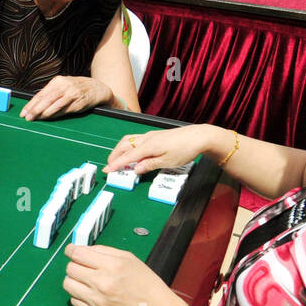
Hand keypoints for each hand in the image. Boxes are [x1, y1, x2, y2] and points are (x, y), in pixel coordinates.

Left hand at [20, 75, 111, 120]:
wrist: (97, 88)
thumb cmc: (76, 88)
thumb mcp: (63, 86)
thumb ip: (51, 94)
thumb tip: (35, 106)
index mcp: (58, 81)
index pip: (41, 94)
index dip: (31, 104)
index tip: (23, 112)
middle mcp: (64, 86)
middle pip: (46, 99)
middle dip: (35, 109)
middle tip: (27, 117)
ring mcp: (72, 93)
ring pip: (55, 104)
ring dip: (44, 113)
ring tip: (36, 119)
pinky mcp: (79, 102)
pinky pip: (65, 110)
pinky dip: (56, 114)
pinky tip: (49, 117)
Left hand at [63, 244, 184, 305]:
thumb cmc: (144, 281)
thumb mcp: (128, 258)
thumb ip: (102, 251)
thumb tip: (81, 249)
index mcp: (111, 266)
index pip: (77, 254)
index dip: (71, 250)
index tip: (71, 251)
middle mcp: (102, 283)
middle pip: (70, 268)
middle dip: (75, 264)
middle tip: (83, 266)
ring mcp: (97, 301)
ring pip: (67, 284)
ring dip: (74, 280)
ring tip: (85, 280)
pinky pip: (73, 301)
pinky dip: (79, 295)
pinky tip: (90, 293)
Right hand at [103, 124, 217, 175]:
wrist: (199, 136)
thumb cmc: (185, 149)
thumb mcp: (167, 162)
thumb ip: (149, 165)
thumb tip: (136, 169)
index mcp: (148, 146)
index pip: (127, 156)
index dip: (115, 164)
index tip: (106, 170)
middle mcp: (147, 139)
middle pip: (124, 145)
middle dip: (114, 156)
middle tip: (110, 166)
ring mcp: (151, 135)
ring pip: (129, 140)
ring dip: (120, 150)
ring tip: (118, 159)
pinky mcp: (155, 135)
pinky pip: (136, 139)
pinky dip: (129, 146)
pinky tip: (133, 152)